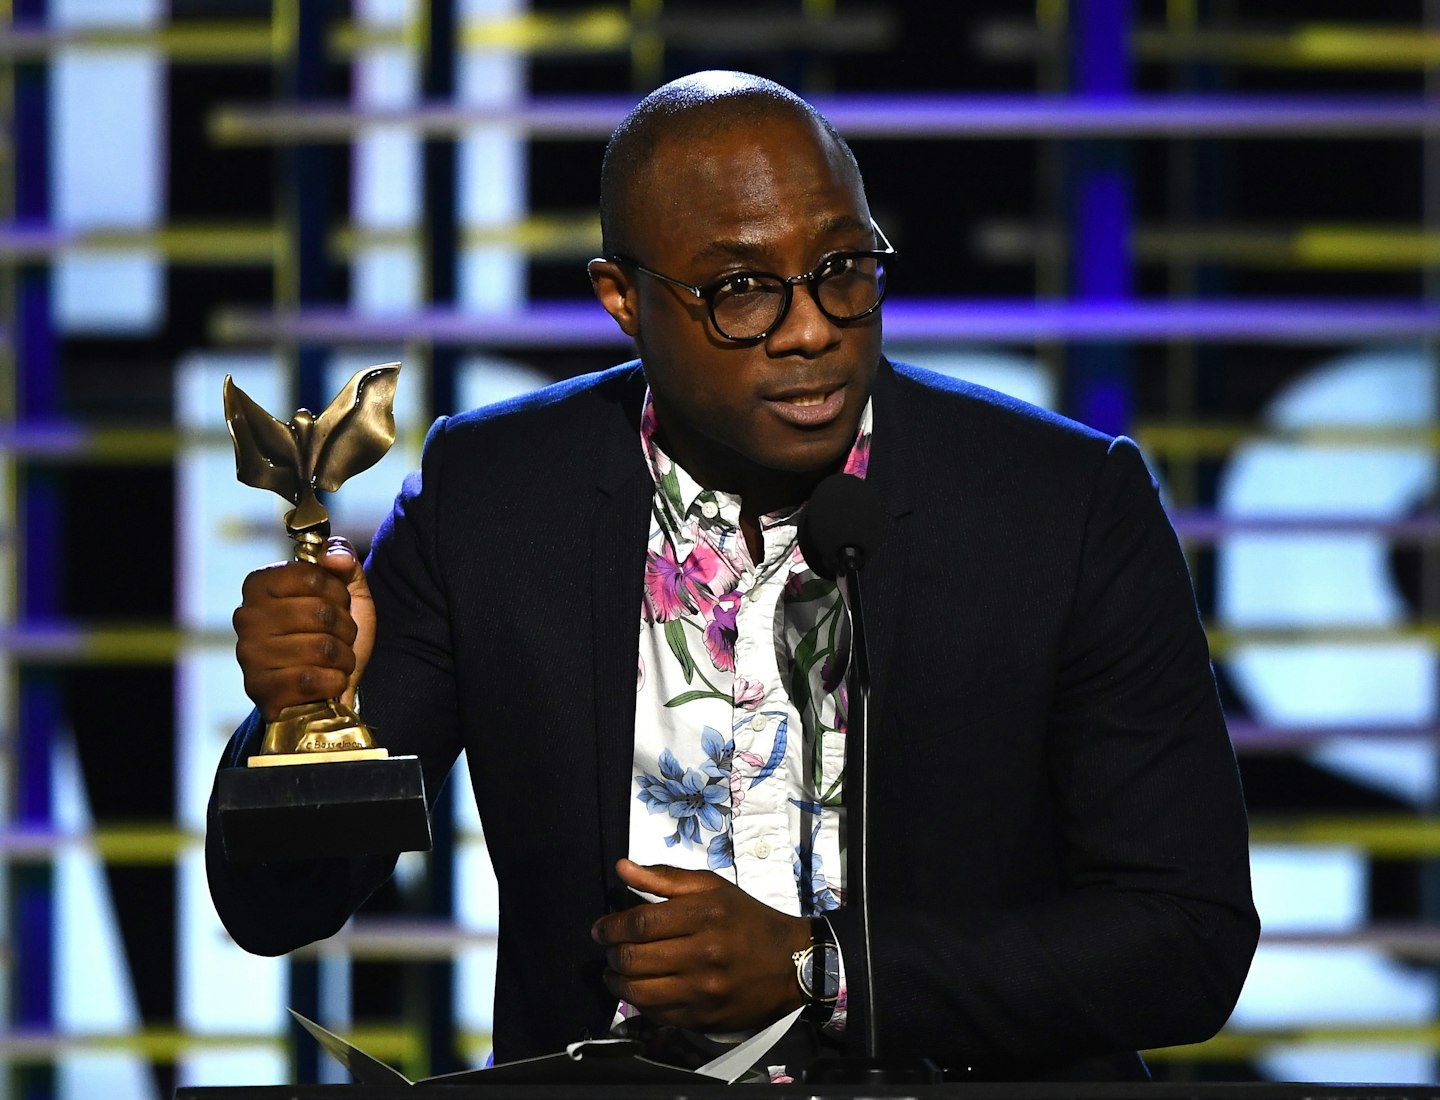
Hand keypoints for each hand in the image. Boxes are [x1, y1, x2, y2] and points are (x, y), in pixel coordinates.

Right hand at [232, 537, 374, 719]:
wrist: (327, 686)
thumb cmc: (332, 632)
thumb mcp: (345, 590)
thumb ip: (342, 558)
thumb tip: (334, 556)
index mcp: (260, 585)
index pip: (313, 575)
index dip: (338, 592)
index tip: (337, 604)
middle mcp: (246, 616)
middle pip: (321, 612)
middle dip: (347, 628)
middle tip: (342, 637)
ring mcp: (249, 655)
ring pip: (321, 648)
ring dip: (344, 657)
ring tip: (337, 660)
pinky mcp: (259, 690)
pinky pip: (310, 680)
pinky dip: (333, 682)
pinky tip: (328, 682)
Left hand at [591, 858, 809, 1031]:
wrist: (792, 964)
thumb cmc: (748, 920)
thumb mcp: (714, 888)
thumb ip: (665, 878)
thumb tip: (622, 867)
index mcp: (705, 915)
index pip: (640, 923)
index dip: (610, 926)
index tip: (601, 928)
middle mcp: (703, 954)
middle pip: (634, 958)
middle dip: (611, 954)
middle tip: (609, 949)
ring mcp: (704, 991)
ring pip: (639, 992)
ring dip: (616, 982)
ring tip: (616, 972)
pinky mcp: (704, 1019)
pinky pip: (657, 1014)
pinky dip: (639, 1002)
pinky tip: (640, 990)